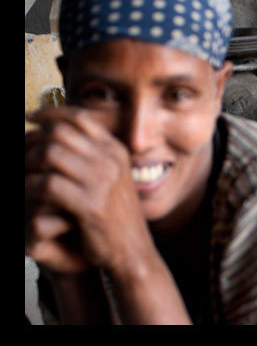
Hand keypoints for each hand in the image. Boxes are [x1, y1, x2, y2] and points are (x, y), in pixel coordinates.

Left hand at [25, 107, 153, 273]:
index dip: (50, 113)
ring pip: (50, 154)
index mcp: (115, 150)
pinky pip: (47, 184)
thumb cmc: (114, 214)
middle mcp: (110, 161)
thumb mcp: (111, 177)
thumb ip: (92, 154)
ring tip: (19, 173)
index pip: (79, 118)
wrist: (132, 249)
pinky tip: (25, 191)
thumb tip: (58, 130)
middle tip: (19, 151)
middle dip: (33, 139)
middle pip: (60, 132)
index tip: (30, 117)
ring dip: (26, 162)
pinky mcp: (89, 205)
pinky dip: (28, 185)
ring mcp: (102, 182)